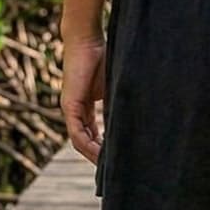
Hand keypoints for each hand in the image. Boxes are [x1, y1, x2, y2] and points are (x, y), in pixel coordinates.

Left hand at [62, 35, 107, 162]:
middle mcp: (74, 110)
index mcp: (84, 105)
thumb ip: (119, 100)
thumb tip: (140, 114)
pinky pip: (77, 133)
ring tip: (109, 167)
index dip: (103, 146)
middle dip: (98, 156)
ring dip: (94, 155)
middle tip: (114, 170)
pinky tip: (101, 154)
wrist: (86, 39)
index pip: (92, 132)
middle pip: (85, 140)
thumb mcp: (114, 85)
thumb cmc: (102, 56)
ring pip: (80, 141)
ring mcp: (70, 109)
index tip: (117, 157)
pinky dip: (88, 145)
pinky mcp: (69, 106)